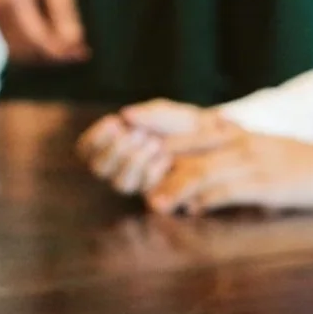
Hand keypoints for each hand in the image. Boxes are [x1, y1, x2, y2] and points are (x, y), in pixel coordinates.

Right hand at [0, 0, 88, 62]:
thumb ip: (64, 11)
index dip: (62, 53)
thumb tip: (74, 42)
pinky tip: (56, 38)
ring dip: (45, 54)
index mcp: (13, 0)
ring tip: (71, 46)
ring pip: (21, 53)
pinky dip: (36, 46)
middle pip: (29, 53)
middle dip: (55, 56)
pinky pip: (16, 42)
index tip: (83, 53)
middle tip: (80, 51)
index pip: (39, 42)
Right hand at [77, 101, 237, 194]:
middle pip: (98, 169)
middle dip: (115, 150)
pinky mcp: (160, 200)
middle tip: (138, 134)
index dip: (94, 139)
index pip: (88, 151)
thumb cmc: (195, 128)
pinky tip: (164, 157)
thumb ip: (153, 114)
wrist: (224, 147)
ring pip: (120, 183)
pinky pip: (144, 193)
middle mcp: (126, 169)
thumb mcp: (175, 115)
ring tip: (154, 143)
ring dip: (132, 161)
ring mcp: (142, 186)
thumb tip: (126, 115)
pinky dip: (150, 172)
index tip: (114, 122)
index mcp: (119, 147)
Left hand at [145, 132, 312, 213]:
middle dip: (157, 164)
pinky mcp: (267, 185)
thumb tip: (194, 188)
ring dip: (176, 188)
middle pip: (188, 147)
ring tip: (156, 205)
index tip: (128, 135)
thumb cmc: (297, 167)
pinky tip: (193, 211)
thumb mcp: (260, 153)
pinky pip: (230, 191)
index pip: (186, 126)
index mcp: (236, 132)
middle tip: (132, 180)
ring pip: (204, 170)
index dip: (156, 130)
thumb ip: (227, 161)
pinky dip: (208, 202)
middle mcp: (240, 142)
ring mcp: (253, 162)